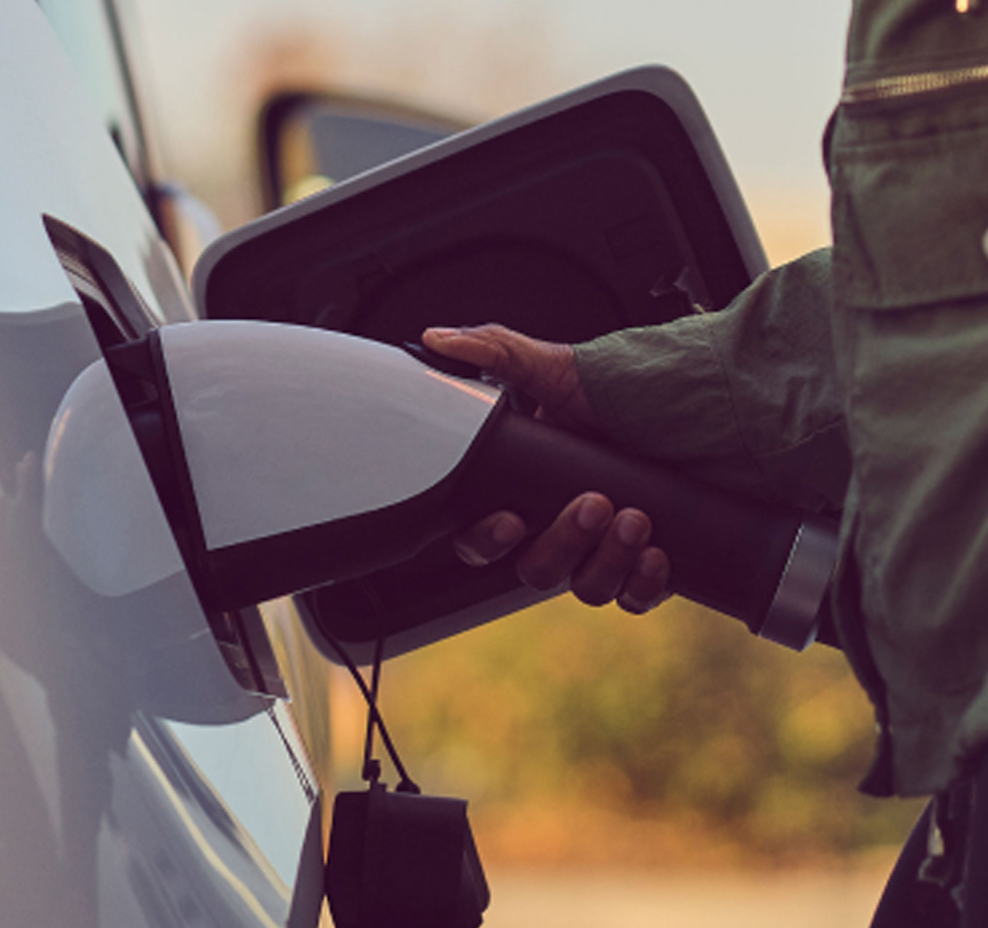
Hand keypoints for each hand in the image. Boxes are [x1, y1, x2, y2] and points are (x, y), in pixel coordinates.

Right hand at [422, 325, 669, 613]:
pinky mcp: (646, 562)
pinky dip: (643, 583)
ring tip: (635, 518)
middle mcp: (561, 523)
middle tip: (593, 505)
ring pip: (586, 588)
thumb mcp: (556, 365)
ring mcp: (604, 547)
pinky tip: (658, 553)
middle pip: (536, 569)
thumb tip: (439, 340)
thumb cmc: (623, 386)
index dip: (487, 540)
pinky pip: (634, 596)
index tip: (510, 521)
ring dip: (606, 562)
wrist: (706, 402)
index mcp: (527, 489)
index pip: (484, 536)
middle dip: (562, 543)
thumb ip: (495, 351)